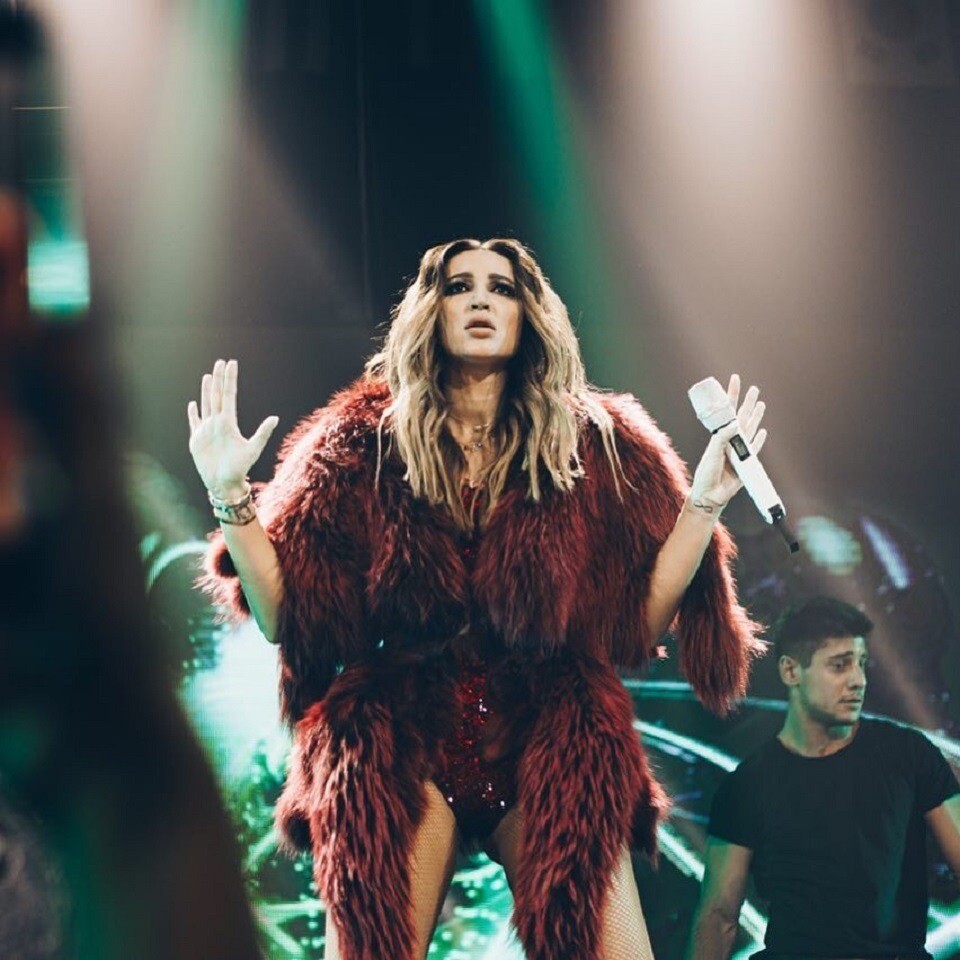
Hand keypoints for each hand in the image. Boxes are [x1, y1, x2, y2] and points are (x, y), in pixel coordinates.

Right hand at [187, 358, 278, 497]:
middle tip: (221, 362)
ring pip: (206, 404)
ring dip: (207, 390)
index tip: (231, 364)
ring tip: (209, 375)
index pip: (229, 395)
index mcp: (229, 423)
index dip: (230, 380)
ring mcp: (206, 430)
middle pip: (217, 396)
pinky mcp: (196, 440)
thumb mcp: (253, 449)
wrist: (224, 484)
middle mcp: (217, 423)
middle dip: (218, 379)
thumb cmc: (240, 469)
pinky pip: (194, 423)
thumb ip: (262, 433)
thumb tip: (275, 417)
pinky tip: (193, 404)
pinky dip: (193, 414)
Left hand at [687, 374, 766, 516]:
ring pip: (750, 429)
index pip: (727, 411)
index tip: (734, 379)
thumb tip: (735, 424)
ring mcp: (739, 451)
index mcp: (720, 436)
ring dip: (756, 416)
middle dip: (747, 402)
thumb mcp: (712, 452)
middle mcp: (730, 440)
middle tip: (754, 388)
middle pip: (742, 417)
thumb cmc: (707, 473)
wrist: (710, 494)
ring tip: (760, 403)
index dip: (731, 395)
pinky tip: (763, 431)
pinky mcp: (746, 463)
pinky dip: (760, 441)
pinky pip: (755, 449)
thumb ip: (722, 438)